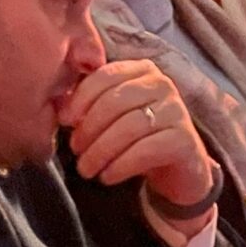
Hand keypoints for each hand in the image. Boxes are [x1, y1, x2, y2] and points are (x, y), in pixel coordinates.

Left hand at [62, 59, 215, 211]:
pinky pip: (145, 150)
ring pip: (129, 127)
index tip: (66, 121)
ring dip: (100, 151)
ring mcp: (177, 111)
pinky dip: (121, 165)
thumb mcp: (115, 116)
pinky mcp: (185, 140)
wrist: (178, 171)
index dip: (81, 98)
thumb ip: (92, 104)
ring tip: (86, 169)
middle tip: (76, 150)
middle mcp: (162, 85)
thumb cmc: (138, 138)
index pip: (105, 76)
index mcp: (142, 70)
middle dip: (89, 128)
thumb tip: (61, 108)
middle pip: (115, 102)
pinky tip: (108, 176)